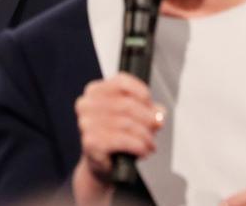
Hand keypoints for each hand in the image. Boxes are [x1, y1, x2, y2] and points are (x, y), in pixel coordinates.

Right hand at [72, 73, 164, 205]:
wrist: (100, 164)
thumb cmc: (116, 135)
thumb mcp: (134, 117)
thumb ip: (148, 110)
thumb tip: (159, 113)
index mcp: (95, 90)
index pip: (122, 81)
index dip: (142, 92)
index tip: (152, 105)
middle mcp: (86, 104)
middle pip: (127, 104)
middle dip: (148, 117)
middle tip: (157, 126)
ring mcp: (86, 123)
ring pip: (127, 123)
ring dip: (145, 135)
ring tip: (150, 143)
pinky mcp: (91, 142)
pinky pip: (123, 140)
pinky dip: (139, 146)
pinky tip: (144, 150)